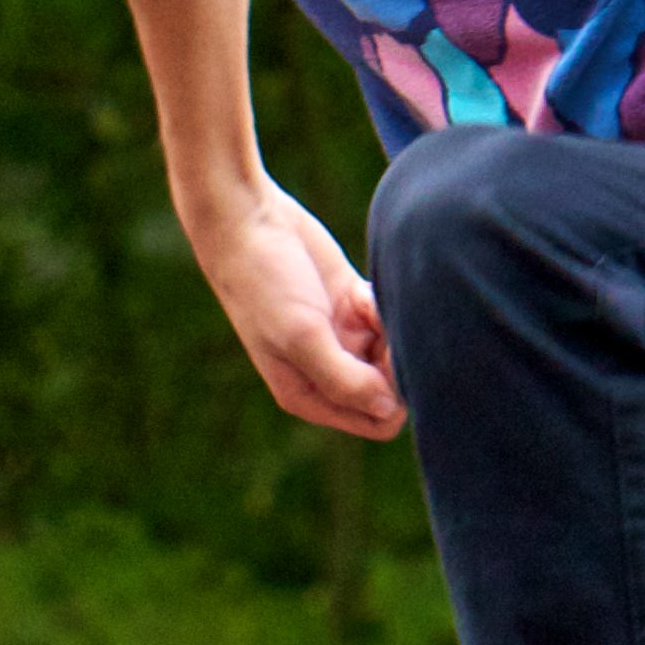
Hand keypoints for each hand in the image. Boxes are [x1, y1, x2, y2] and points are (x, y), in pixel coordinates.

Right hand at [187, 178, 405, 441]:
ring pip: (394, 353)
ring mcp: (341, 338)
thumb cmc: (264, 284)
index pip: (378, 421)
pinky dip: (385, 306)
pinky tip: (364, 291)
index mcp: (310, 395)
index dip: (395, 397)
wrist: (246, 222)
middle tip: (384, 328)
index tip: (388, 358)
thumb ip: (346, 379)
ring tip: (368, 306)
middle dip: (398, 362)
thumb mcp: (303, 336)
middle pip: (393, 388)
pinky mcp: (350, 303)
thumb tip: (391, 410)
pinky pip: (388, 318)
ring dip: (394, 330)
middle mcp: (328, 372)